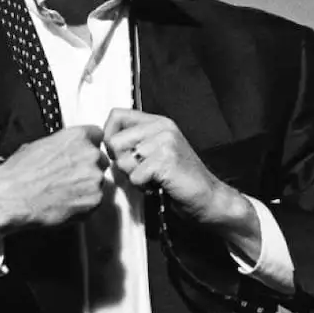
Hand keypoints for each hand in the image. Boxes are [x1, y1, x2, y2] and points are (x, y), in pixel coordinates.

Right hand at [0, 125, 108, 237]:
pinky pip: (95, 201)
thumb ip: (62, 145)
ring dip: (87, 187)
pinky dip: (84, 204)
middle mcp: (91, 155)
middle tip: (69, 177)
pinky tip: (66, 204)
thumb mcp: (39, 145)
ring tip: (64, 193)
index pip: (97, 135)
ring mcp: (95, 179)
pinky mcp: (95, 201)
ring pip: (98, 181)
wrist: (13, 198)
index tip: (82, 154)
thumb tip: (65, 151)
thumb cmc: (20, 172)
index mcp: (77, 136)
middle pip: (100, 159)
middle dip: (88, 167)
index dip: (88, 146)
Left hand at [103, 109, 250, 230]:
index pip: (116, 115)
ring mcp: (165, 142)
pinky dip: (143, 187)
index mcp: (158, 122)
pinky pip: (135, 176)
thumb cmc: (179, 178)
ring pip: (122, 161)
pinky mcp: (166, 160)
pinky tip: (159, 185)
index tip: (119, 152)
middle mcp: (161, 127)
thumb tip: (105, 142)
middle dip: (121, 162)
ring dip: (133, 176)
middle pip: (114, 141)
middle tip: (141, 170)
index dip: (109, 135)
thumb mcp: (156, 151)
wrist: (209, 197)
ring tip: (152, 178)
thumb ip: (135, 141)